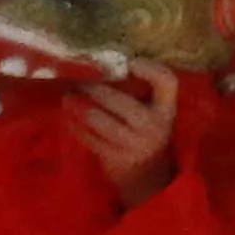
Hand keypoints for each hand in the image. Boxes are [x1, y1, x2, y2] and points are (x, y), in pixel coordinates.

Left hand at [72, 72, 178, 205]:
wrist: (147, 172)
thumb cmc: (144, 130)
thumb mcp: (152, 110)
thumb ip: (137, 90)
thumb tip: (101, 64)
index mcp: (166, 108)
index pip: (167, 83)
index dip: (152, 69)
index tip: (131, 62)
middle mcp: (155, 126)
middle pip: (124, 103)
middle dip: (97, 91)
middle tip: (79, 82)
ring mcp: (136, 145)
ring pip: (103, 123)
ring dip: (81, 109)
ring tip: (67, 98)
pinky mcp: (118, 159)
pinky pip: (93, 140)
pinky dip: (77, 127)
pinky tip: (68, 117)